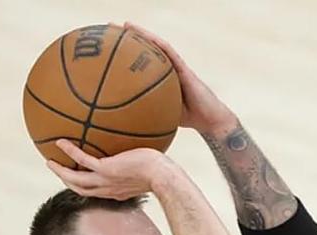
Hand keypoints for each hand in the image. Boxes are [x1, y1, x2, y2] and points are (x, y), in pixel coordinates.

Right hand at [47, 139, 171, 199]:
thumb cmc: (160, 171)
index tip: (77, 179)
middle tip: (56, 170)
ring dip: (60, 171)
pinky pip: (82, 160)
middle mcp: (107, 189)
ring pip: (75, 179)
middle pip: (79, 189)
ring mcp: (104, 180)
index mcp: (115, 191)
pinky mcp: (105, 170)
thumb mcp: (148, 170)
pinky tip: (60, 142)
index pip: (95, 192)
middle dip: (66, 181)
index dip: (83, 186)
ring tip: (49, 161)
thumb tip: (144, 152)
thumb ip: (140, 165)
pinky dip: (70, 151)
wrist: (162, 175)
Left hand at [118, 21, 237, 132]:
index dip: (124, 54)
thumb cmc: (188, 120)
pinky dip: (156, 42)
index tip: (106, 50)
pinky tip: (145, 35)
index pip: (140, 62)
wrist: (210, 120)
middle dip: (128, 39)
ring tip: (123, 25)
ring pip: (156, 45)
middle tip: (109, 30)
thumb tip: (120, 126)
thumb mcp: (160, 118)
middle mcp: (166, 69)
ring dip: (141, 33)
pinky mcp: (184, 68)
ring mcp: (176, 66)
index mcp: (159, 79)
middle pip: (145, 49)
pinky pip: (169, 52)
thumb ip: (144, 115)